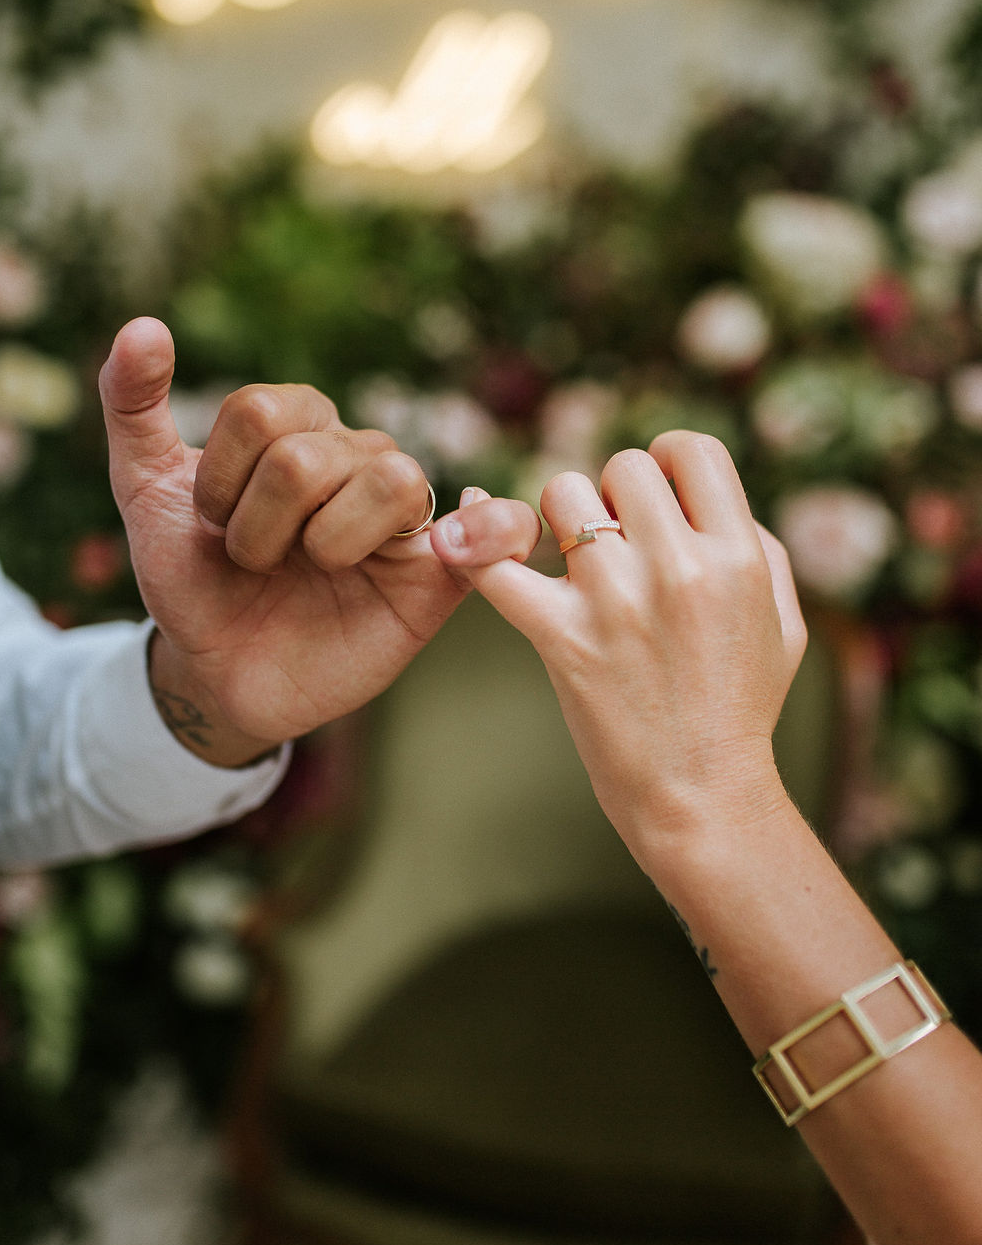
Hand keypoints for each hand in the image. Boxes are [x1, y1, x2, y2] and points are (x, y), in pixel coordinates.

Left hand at [99, 318, 536, 764]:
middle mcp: (358, 456)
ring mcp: (403, 513)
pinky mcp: (440, 573)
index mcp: (301, 425)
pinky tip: (448, 546)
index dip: (220, 481)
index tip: (211, 521)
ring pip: (392, 478)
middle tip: (256, 563)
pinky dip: (493, 525)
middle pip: (309, 457)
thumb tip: (144, 325)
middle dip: (258, 529)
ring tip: (311, 571)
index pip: (263, 411)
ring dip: (326, 543)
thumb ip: (133, 405)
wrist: (219, 673)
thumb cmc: (193, 579)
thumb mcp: (145, 491)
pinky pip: (496, 527)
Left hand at [432, 433, 805, 862]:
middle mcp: (679, 569)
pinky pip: (496, 567)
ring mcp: (616, 601)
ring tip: (572, 562)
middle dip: (613, 493)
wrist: (700, 795)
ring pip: (561, 495)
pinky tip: (460, 538)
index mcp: (739, 558)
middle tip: (615, 538)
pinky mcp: (561, 637)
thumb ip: (755, 543)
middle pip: (621, 465)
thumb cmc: (742, 706)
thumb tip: (702, 493)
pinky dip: (472, 549)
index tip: (656, 495)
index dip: (666, 461)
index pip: (690, 448)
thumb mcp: (784, 620)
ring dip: (559, 519)